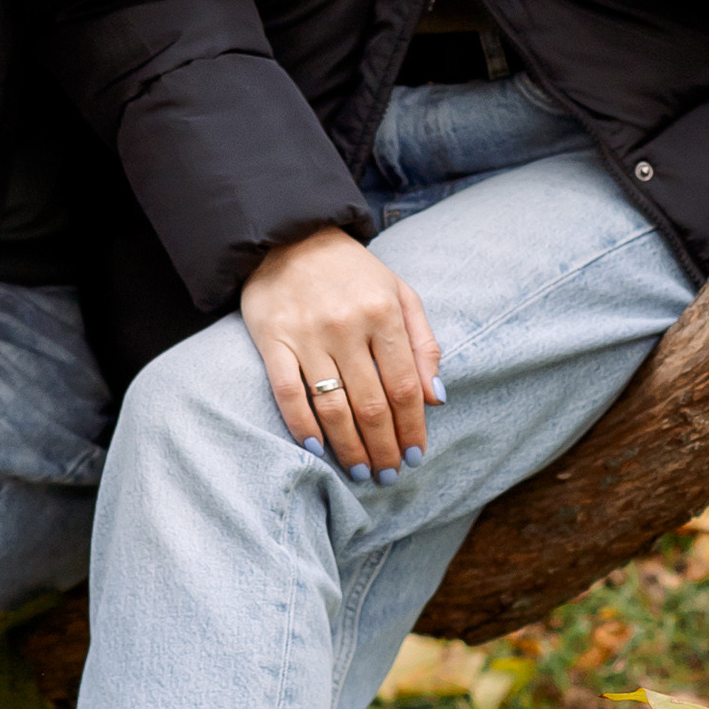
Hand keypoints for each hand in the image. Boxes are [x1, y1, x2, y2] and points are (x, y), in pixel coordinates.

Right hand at [240, 227, 439, 476]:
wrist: (290, 234)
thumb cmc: (352, 271)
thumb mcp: (399, 293)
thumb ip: (423, 343)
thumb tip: (437, 398)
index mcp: (383, 312)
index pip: (404, 386)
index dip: (412, 427)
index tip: (416, 454)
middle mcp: (347, 325)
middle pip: (372, 404)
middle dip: (384, 447)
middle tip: (389, 473)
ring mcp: (307, 334)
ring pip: (333, 406)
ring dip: (350, 448)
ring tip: (362, 472)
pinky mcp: (272, 339)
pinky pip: (288, 393)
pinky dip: (303, 426)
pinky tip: (317, 450)